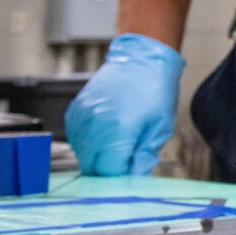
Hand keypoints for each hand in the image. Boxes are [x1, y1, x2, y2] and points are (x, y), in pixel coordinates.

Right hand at [65, 33, 184, 175]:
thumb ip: (146, 155)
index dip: (121, 174)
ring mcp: (82, 117)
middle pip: (91, 167)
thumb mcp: (160, 126)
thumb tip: (136, 174)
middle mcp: (96, 126)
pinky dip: (87, 142)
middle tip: (124, 159)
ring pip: (80, 154)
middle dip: (107, 169)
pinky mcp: (75, 110)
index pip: (109, 172)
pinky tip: (104, 133)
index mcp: (118, 131)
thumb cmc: (155, 90)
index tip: (130, 168)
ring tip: (116, 142)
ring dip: (96, 156)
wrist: (141, 59)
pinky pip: (75, 138)